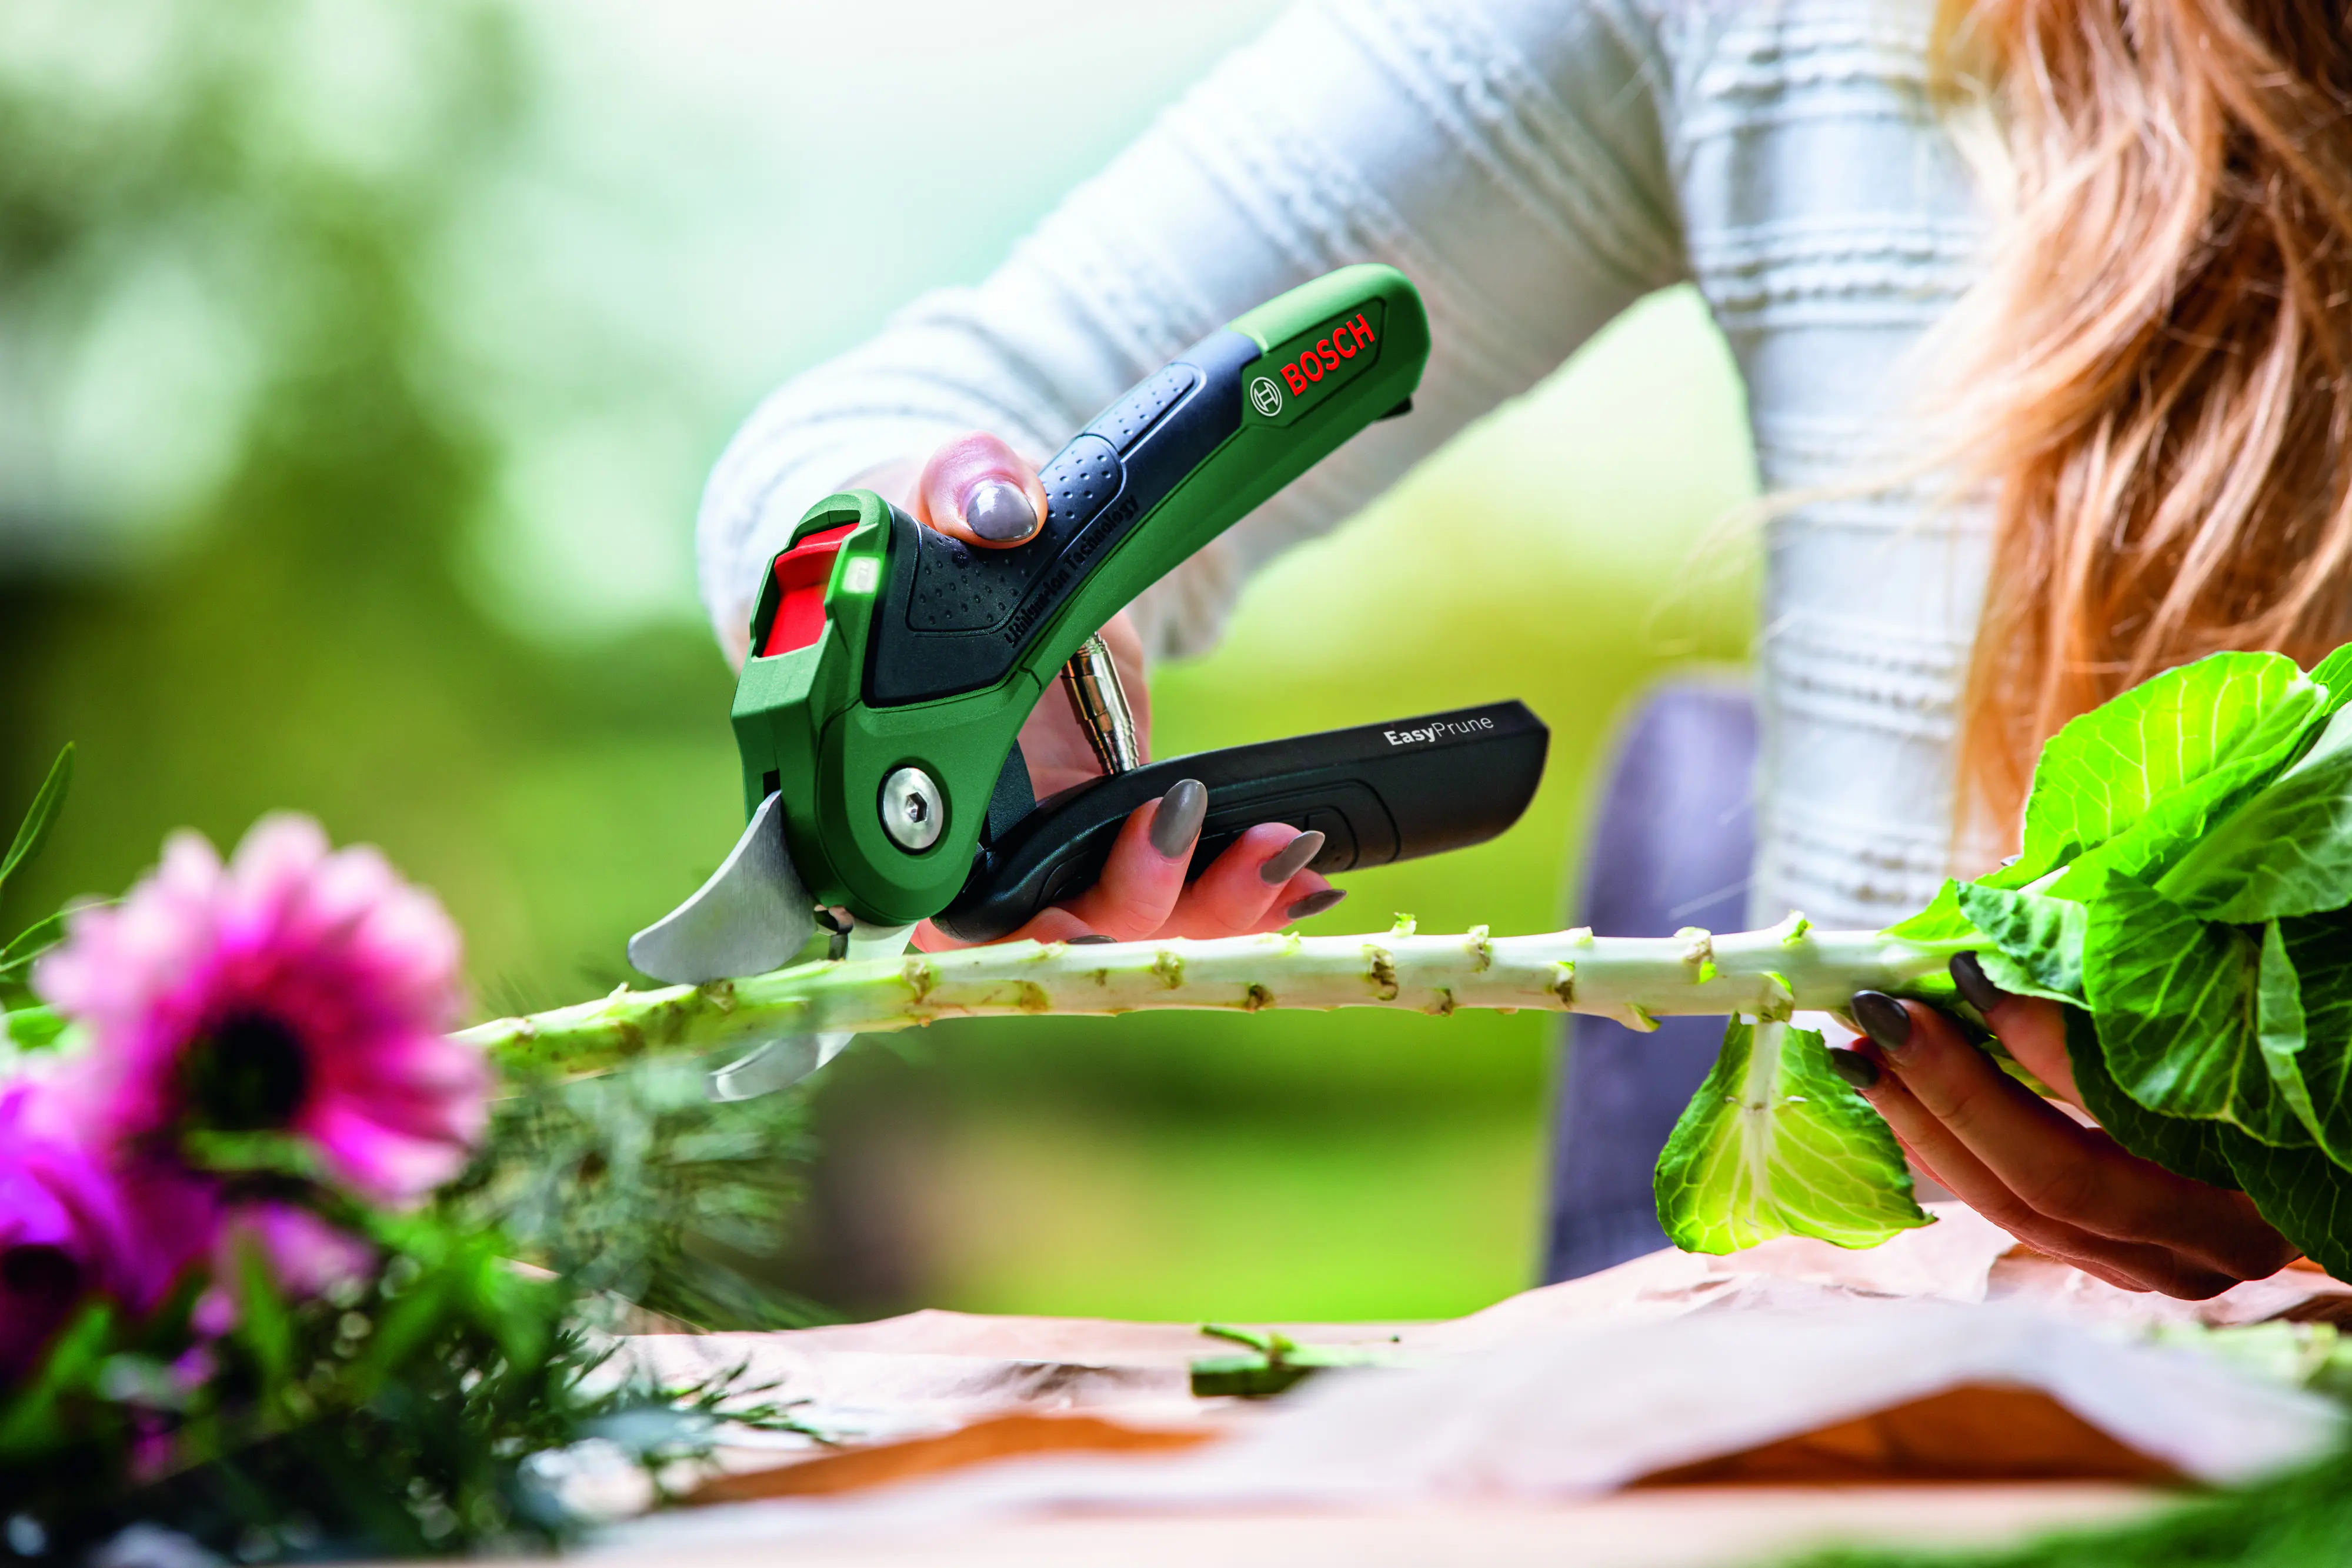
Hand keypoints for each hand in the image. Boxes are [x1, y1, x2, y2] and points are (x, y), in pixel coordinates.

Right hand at [857, 433, 1344, 947]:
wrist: (990, 539)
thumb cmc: (937, 527)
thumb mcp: (941, 486)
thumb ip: (961, 490)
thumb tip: (1003, 514)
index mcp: (905, 775)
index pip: (934, 893)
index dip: (1007, 912)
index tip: (1078, 883)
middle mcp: (973, 831)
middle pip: (1051, 925)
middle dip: (1137, 900)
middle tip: (1189, 825)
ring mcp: (1049, 838)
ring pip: (1124, 917)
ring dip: (1208, 902)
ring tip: (1279, 844)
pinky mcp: (1113, 826)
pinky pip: (1173, 887)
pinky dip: (1237, 889)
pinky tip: (1298, 868)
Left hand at [1840, 957, 2294, 1298]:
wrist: (2344, 1143)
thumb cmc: (2310, 1047)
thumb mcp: (2252, 1007)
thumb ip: (2157, 991)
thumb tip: (2025, 927)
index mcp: (2260, 1175)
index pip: (2123, 1119)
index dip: (2035, 1043)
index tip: (1967, 969)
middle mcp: (2219, 1237)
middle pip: (2055, 1180)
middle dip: (1950, 1094)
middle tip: (1877, 1012)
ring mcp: (2172, 1263)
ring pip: (2026, 1213)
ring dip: (1931, 1129)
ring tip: (1866, 1052)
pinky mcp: (2132, 1261)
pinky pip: (2025, 1218)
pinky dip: (1957, 1157)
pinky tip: (1903, 1102)